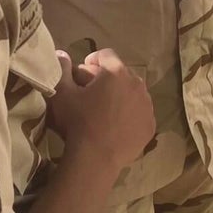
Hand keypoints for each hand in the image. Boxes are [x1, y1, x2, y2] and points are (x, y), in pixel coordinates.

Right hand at [48, 49, 155, 172]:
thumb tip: (62, 54)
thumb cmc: (78, 122)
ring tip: (106, 111)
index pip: (105, 55)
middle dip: (108, 79)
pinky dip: (130, 115)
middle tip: (93, 95)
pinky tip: (117, 126)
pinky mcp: (150, 124)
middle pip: (122, 73)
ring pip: (133, 92)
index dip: (92, 61)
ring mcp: (147, 105)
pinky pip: (140, 112)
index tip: (82, 75)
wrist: (96, 159)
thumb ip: (61, 69)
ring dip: (121, 96)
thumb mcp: (61, 94)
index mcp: (116, 72)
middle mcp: (137, 84)